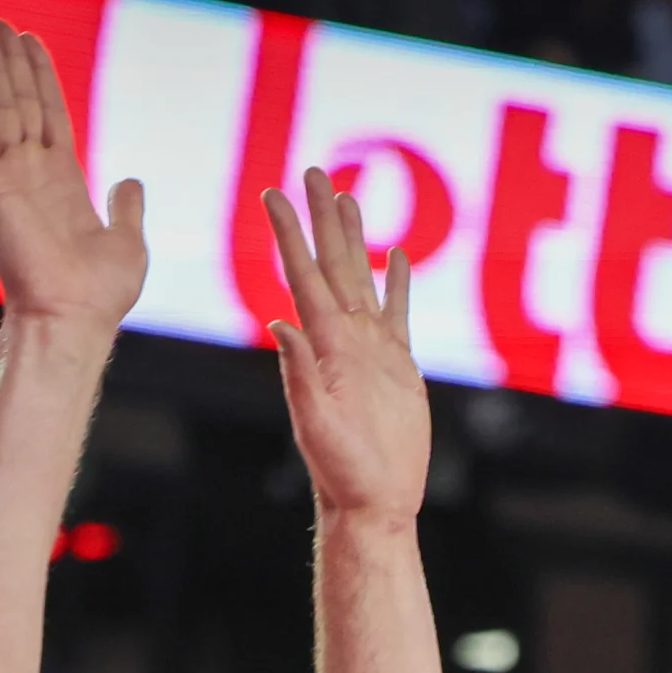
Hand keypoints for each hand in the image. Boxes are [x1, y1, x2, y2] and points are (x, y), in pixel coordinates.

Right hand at [0, 22, 144, 329]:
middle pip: (21, 104)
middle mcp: (31, 175)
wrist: (74, 317)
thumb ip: (126, 207)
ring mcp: (8, 180)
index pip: (49, 117)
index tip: (31, 44)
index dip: (42, 79)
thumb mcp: (127, 241)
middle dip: (11, 63)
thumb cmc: (101, 293)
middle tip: (0, 23)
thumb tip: (130, 180)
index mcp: (62, 182)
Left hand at [262, 166, 429, 521]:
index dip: (288, 234)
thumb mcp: (317, 425)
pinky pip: (399, 312)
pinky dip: (398, 282)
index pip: (303, 276)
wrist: (374, 501)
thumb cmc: (342, 473)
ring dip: (354, 237)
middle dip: (320, 218)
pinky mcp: (399, 366)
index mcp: (324, 346)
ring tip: (347, 198)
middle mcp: (344, 339)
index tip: (273, 194)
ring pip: (363, 277)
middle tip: (312, 171)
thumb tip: (282, 326)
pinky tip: (398, 255)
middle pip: (332, 263)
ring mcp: (372, 350)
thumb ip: (301, 377)